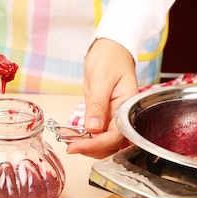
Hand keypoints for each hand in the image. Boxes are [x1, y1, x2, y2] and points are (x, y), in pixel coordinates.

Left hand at [68, 38, 138, 158]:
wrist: (109, 49)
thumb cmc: (110, 58)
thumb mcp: (102, 79)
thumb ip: (98, 105)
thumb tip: (93, 129)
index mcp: (129, 107)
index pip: (116, 136)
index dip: (96, 144)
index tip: (77, 147)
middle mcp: (123, 116)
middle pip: (110, 144)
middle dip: (90, 149)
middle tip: (70, 146)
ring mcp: (114, 117)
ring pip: (103, 142)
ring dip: (86, 145)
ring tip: (67, 139)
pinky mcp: (104, 116)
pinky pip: (96, 133)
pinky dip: (83, 137)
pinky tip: (69, 133)